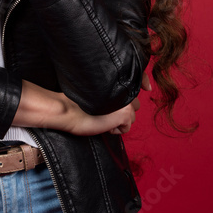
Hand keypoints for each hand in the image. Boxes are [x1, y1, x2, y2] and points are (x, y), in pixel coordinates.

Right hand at [14, 77, 149, 135]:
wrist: (68, 110)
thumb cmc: (77, 102)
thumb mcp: (97, 94)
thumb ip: (111, 91)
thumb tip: (131, 92)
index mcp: (116, 82)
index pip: (135, 86)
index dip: (140, 86)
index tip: (144, 87)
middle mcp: (123, 90)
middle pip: (135, 104)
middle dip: (124, 110)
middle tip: (105, 111)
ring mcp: (126, 102)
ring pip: (132, 117)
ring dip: (119, 121)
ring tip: (103, 116)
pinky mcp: (124, 114)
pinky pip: (126, 128)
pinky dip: (115, 130)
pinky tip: (104, 124)